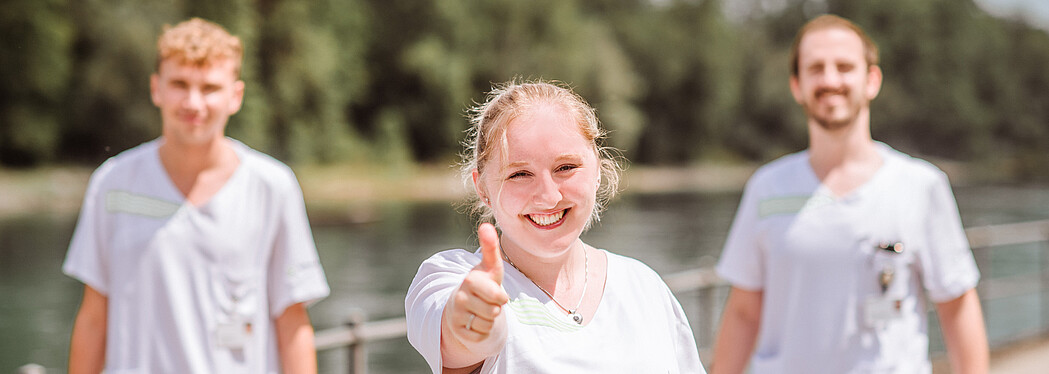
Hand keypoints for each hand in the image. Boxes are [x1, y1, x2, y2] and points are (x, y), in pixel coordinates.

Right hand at [444, 223, 508, 348]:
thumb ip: (490, 247)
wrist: (464, 303)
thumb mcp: (490, 266)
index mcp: (470, 280)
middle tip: (489, 301)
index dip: (501, 297)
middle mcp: (460, 297)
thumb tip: (485, 225)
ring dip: (490, 319)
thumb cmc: (483, 283)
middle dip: (496, 307)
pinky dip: (483, 331)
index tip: (498, 293)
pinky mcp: (457, 331)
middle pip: (494, 311)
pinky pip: (481, 335)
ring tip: (482, 309)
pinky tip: (476, 321)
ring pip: (488, 324)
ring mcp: (457, 315)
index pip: (497, 296)